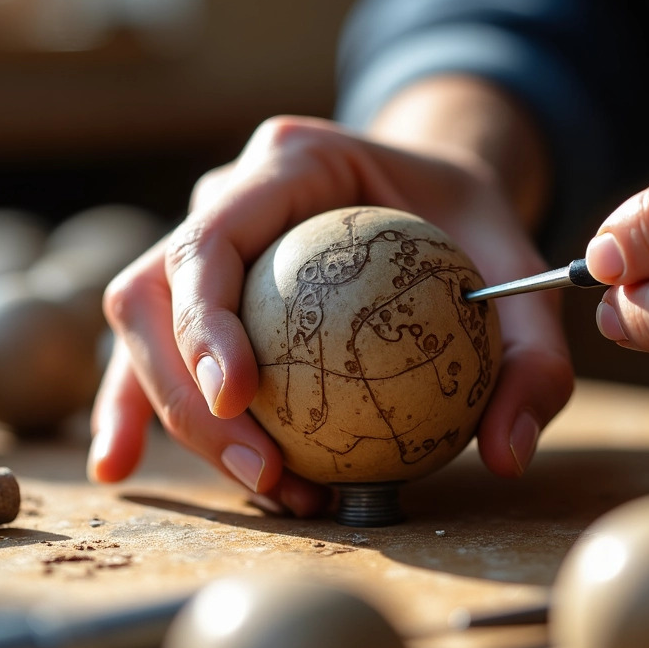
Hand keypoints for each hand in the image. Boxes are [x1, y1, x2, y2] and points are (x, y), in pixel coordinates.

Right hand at [89, 112, 573, 513]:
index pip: (212, 237)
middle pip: (154, 293)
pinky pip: (147, 349)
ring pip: (140, 327)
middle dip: (187, 393)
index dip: (205, 319)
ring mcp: (201, 239)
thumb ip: (530, 356)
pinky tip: (117, 466)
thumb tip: (506, 455)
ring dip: (174, 415)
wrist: (436, 193)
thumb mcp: (519, 269)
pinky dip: (129, 406)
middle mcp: (227, 194)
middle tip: (265, 470)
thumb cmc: (468, 224)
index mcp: (291, 161)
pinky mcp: (199, 290)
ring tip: (261, 486)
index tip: (239, 398)